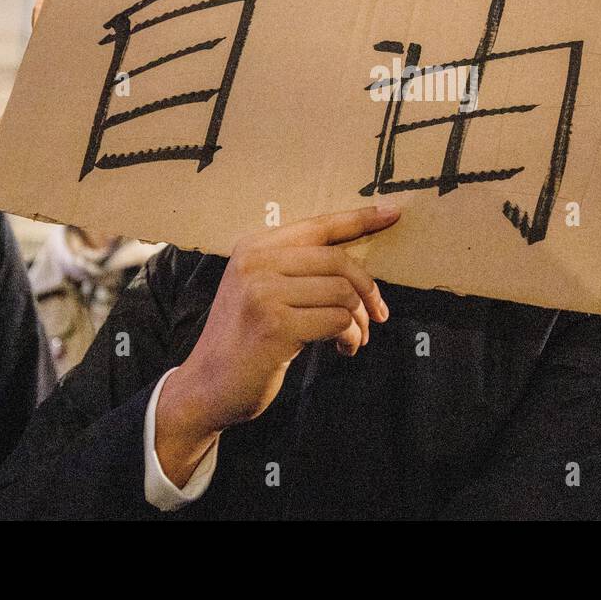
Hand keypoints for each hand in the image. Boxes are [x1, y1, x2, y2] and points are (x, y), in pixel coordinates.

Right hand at [155, 204, 398, 485]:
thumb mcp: (260, 291)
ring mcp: (263, 293)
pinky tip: (344, 350)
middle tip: (377, 315)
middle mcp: (256, 262)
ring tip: (353, 339)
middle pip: (338, 261)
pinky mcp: (274, 325)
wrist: (207, 387)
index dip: (359, 218)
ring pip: (342, 293)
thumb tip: (357, 267)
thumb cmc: (245, 340)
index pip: (318, 225)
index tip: (392, 212)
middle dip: (368, 289)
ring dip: (359, 321)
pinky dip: (351, 337)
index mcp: (253, 246)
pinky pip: (337, 321)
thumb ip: (297, 270)